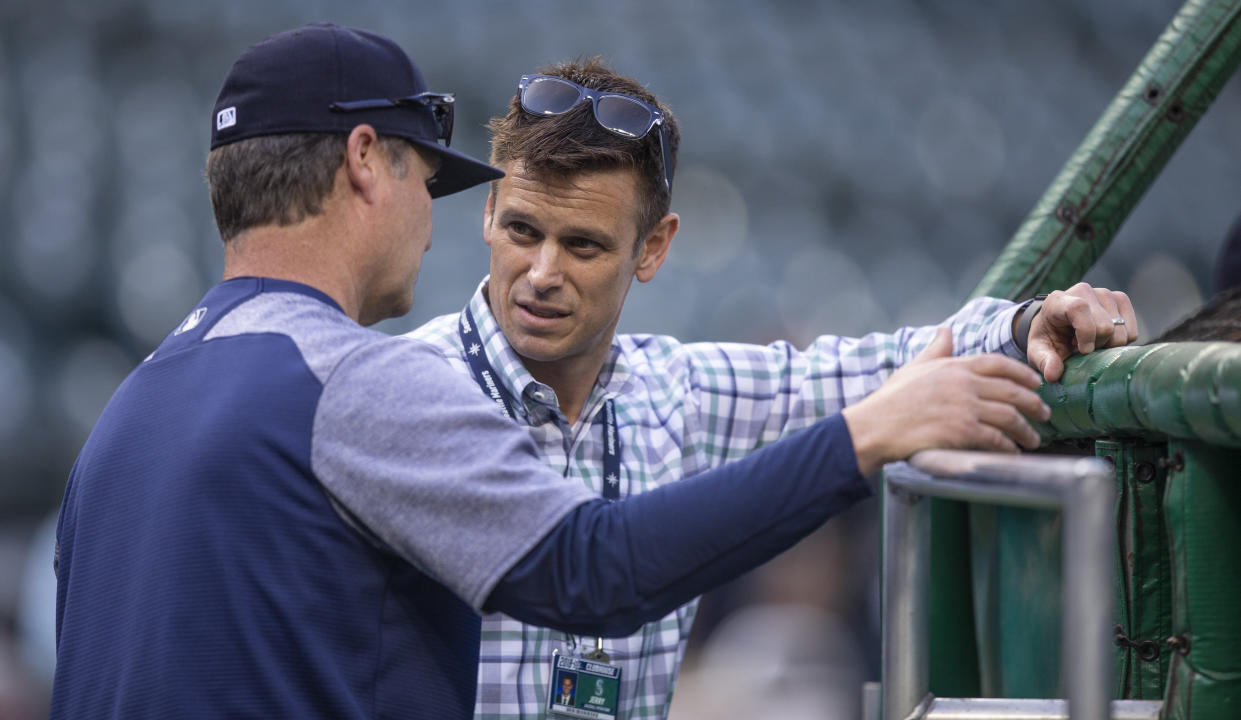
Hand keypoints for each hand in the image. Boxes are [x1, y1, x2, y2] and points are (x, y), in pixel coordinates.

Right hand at [841, 327, 1049, 475]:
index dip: (1023, 373)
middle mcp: (964, 384)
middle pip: (1013, 391)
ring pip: (1010, 416)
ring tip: (1033, 439)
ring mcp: (965, 407)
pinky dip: (1009, 447)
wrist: (876, 426)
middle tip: (1044, 414)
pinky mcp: (962, 431)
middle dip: (1034, 404)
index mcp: (955, 366)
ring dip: (1027, 430)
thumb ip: (935, 349)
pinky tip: (1013, 452)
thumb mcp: (913, 366)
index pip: (999, 364)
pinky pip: (996, 438)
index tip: (1036, 383)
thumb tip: (945, 331)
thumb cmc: (891, 399)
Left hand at [1024, 282, 1138, 381]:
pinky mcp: (1120, 300)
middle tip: (1082, 348)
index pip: (1079, 309)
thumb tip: (1053, 374)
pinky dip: (1121, 341)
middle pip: (1105, 325)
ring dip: (1109, 344)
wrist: (1057, 325)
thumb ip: (1044, 361)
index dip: (1086, 332)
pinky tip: (1104, 339)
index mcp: (1058, 301)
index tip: (1083, 350)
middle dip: (1097, 345)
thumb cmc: (1048, 338)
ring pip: (1121, 329)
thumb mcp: (1038, 351)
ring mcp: (1104, 293)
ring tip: (1092, 342)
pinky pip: (1132, 331)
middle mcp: (1083, 291)